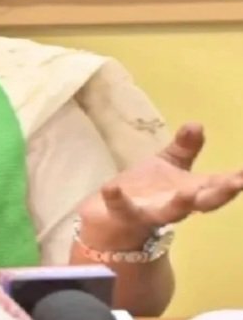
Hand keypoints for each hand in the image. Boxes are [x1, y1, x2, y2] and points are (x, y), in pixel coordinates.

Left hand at [76, 122, 242, 248]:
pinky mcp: (124, 214)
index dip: (235, 180)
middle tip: (237, 183)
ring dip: (180, 205)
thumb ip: (184, 148)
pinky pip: (120, 207)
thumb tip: (197, 124)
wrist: (114, 216)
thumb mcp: (169, 165)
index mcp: (190, 190)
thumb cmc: (149, 189)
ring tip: (188, 194)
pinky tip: (110, 188)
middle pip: (203, 202)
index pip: (217, 185)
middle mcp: (176, 204)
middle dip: (220, 194)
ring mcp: (151, 212)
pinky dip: (116, 199)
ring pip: (169, 213)